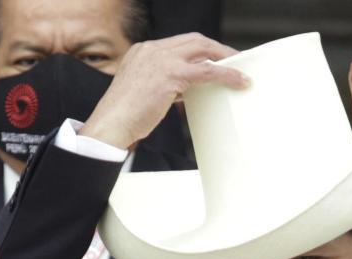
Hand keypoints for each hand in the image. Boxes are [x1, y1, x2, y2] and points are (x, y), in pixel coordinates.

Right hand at [80, 33, 247, 149]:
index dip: (201, 49)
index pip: (179, 43)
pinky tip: (239, 80)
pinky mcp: (170, 74)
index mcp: (143, 51)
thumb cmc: (124, 115)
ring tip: (240, 70)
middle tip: (234, 60)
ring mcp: (161, 59)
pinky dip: (226, 74)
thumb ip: (165, 84)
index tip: (214, 58)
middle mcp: (152, 50)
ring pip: (203, 50)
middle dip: (217, 49)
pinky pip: (207, 71)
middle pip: (194, 40)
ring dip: (225, 59)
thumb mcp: (144, 91)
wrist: (111, 124)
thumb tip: (186, 89)